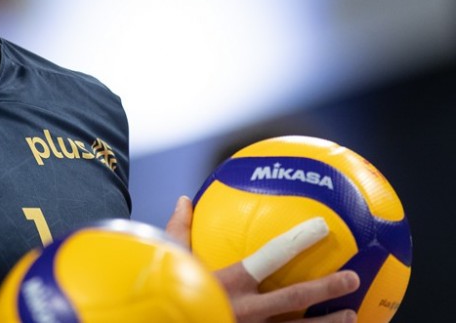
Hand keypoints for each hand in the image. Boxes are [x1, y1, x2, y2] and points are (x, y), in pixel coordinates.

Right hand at [165, 196, 360, 322]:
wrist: (156, 320)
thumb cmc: (166, 292)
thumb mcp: (171, 261)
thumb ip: (180, 231)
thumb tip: (183, 199)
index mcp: (230, 282)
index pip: (271, 256)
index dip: (298, 241)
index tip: (322, 228)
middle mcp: (246, 309)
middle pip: (295, 297)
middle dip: (327, 288)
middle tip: (353, 279)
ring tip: (353, 317)